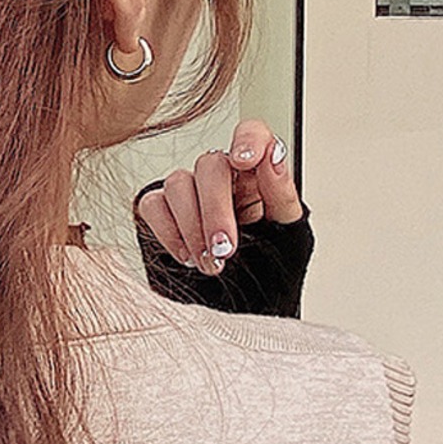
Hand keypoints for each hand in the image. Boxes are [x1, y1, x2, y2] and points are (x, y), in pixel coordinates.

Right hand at [133, 119, 304, 276]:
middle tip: (225, 247)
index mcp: (256, 176)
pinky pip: (153, 206)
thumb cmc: (271, 271)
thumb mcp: (290, 234)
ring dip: (193, 227)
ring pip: (177, 183)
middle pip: (209, 164)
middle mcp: (221, 178)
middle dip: (216, 208)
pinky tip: (187, 255)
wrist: (244, 309)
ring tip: (211, 263)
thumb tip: (274, 156)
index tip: (244, 161)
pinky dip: (168, 232)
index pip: (251, 134)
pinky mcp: (161, 212)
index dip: (246, 139)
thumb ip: (282, 193)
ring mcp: (188, 193)